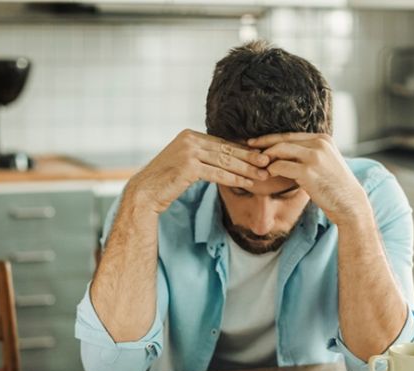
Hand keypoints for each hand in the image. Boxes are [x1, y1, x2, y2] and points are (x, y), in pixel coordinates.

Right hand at [129, 129, 270, 213]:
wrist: (145, 192)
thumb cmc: (164, 182)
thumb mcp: (183, 163)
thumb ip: (200, 157)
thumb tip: (221, 158)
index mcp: (189, 135)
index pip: (221, 143)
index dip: (242, 150)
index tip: (258, 156)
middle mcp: (189, 139)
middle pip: (226, 149)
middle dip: (249, 157)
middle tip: (268, 163)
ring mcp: (189, 151)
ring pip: (225, 161)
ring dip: (246, 169)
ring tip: (263, 175)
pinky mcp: (189, 166)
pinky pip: (218, 173)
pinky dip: (235, 179)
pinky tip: (247, 183)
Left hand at [247, 133, 370, 224]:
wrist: (349, 203)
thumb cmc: (333, 186)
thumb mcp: (324, 163)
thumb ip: (307, 154)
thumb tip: (282, 154)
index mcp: (322, 139)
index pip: (290, 134)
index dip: (270, 138)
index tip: (256, 142)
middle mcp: (319, 143)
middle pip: (283, 140)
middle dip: (263, 145)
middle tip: (249, 151)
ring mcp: (314, 156)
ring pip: (280, 151)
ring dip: (266, 159)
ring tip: (259, 167)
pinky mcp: (308, 171)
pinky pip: (281, 166)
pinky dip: (271, 170)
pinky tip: (267, 176)